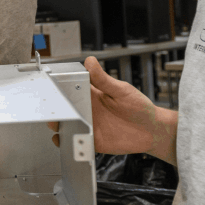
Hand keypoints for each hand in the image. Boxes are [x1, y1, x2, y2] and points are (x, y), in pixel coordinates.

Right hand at [48, 56, 176, 160]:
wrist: (152, 130)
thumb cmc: (139, 107)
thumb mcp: (121, 90)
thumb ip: (103, 79)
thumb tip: (90, 62)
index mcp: (92, 94)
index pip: (70, 88)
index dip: (59, 88)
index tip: (52, 88)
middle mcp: (88, 110)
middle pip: (65, 108)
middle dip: (56, 108)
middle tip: (53, 109)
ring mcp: (89, 126)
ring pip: (66, 125)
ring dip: (58, 124)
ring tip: (56, 123)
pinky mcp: (92, 141)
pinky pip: (74, 142)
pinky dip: (65, 142)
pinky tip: (62, 139)